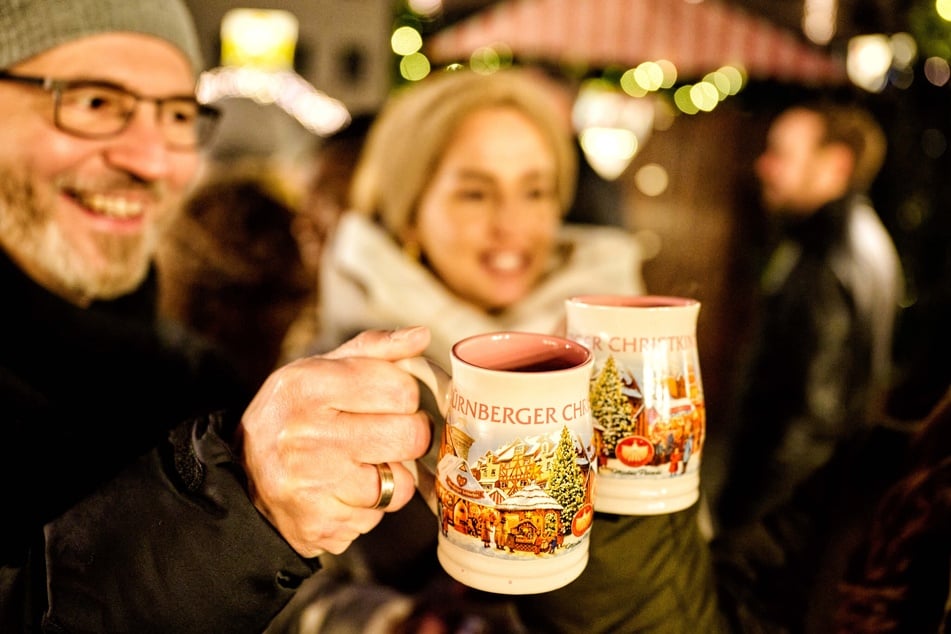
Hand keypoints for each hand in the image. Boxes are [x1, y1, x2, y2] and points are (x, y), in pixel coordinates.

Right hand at [235, 326, 432, 556]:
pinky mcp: (320, 524)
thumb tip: (421, 335)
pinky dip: (370, 506)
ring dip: (392, 475)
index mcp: (307, 384)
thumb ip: (374, 350)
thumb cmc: (295, 415)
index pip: (400, 388)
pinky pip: (378, 516)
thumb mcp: (320, 370)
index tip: (390, 400)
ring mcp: (312, 483)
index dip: (405, 395)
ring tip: (362, 464)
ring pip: (401, 482)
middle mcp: (306, 433)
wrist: (242, 478)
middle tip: (388, 434)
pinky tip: (344, 492)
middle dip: (410, 435)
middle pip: (410, 435)